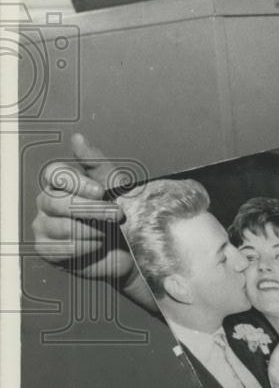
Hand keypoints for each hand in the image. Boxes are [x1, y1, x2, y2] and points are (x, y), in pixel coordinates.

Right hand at [32, 133, 134, 286]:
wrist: (127, 250)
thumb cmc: (118, 213)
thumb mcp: (113, 184)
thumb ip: (95, 162)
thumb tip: (77, 137)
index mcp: (60, 183)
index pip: (54, 173)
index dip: (76, 182)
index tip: (101, 191)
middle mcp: (46, 202)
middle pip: (55, 201)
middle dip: (90, 209)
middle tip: (116, 215)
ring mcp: (43, 226)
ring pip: (61, 226)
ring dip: (93, 230)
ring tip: (109, 232)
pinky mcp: (46, 250)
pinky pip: (62, 248)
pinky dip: (86, 247)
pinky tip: (98, 245)